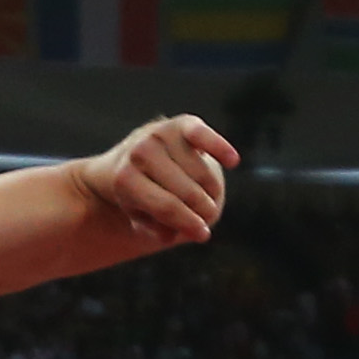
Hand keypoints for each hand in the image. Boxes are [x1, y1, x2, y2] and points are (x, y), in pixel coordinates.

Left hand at [77, 116, 237, 247]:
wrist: (128, 159)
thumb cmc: (141, 196)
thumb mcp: (144, 217)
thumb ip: (165, 229)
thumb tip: (197, 232)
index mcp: (125, 180)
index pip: (166, 206)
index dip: (189, 223)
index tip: (203, 235)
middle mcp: (140, 153)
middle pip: (188, 192)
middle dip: (203, 210)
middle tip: (208, 218)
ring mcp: (160, 135)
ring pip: (202, 173)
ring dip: (212, 192)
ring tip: (208, 199)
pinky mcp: (181, 123)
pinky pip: (205, 136)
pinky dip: (220, 148)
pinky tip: (233, 161)